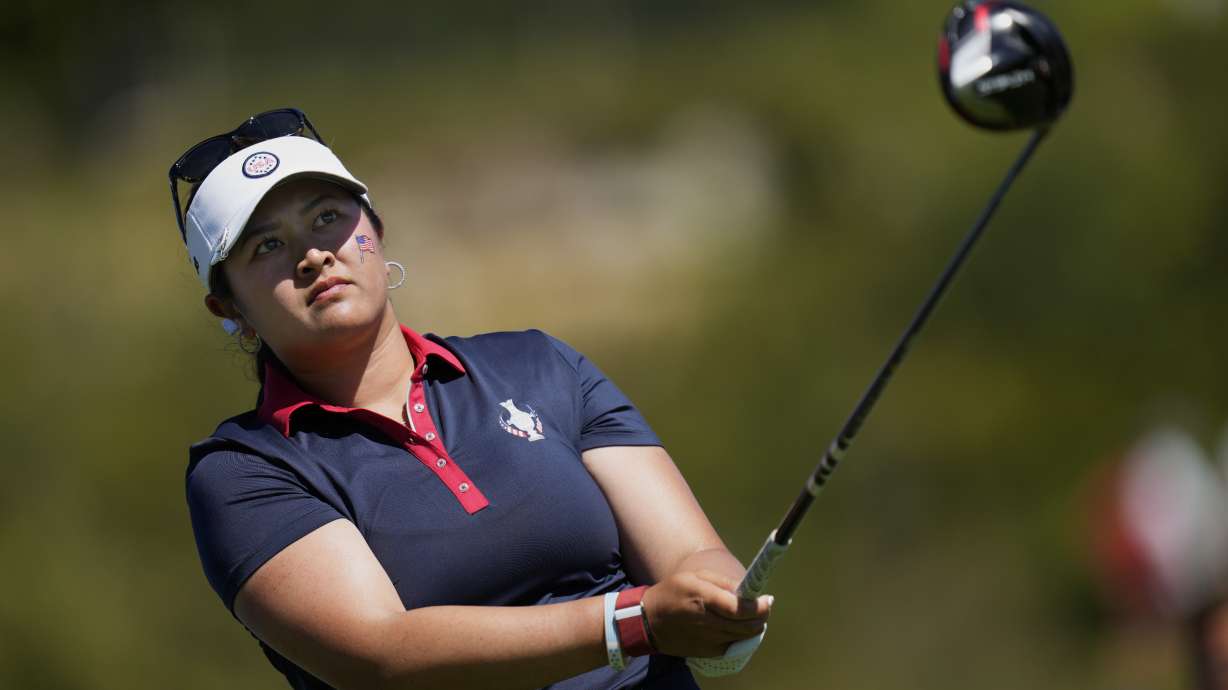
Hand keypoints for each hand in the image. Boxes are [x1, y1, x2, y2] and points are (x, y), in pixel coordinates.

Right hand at [640, 569, 772, 658]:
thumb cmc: (673, 592)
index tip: (767, 599)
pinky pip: (734, 645)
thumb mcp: (694, 576)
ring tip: (753, 615)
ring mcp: (708, 639)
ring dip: (755, 626)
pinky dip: (742, 637)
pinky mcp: (708, 651)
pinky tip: (738, 627)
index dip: (759, 606)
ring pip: (744, 637)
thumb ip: (722, 582)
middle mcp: (707, 621)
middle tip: (764, 606)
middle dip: (761, 616)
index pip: (739, 608)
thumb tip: (748, 589)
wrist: (650, 621)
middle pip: (746, 625)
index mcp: (703, 598)